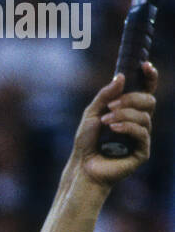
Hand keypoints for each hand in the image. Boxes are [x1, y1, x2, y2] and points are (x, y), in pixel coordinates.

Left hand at [72, 63, 157, 187]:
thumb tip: (121, 76)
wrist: (82, 166)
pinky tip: (113, 129)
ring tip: (105, 122)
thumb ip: (106, 95)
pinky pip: (141, 133)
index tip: (145, 65)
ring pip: (144, 116)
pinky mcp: (142, 152)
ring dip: (123, 115)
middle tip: (111, 106)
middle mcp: (139, 122)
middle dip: (130, 99)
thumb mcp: (92, 113)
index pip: (146, 90)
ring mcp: (142, 137)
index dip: (149, 77)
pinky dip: (127, 127)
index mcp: (130, 110)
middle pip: (149, 100)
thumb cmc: (87, 141)